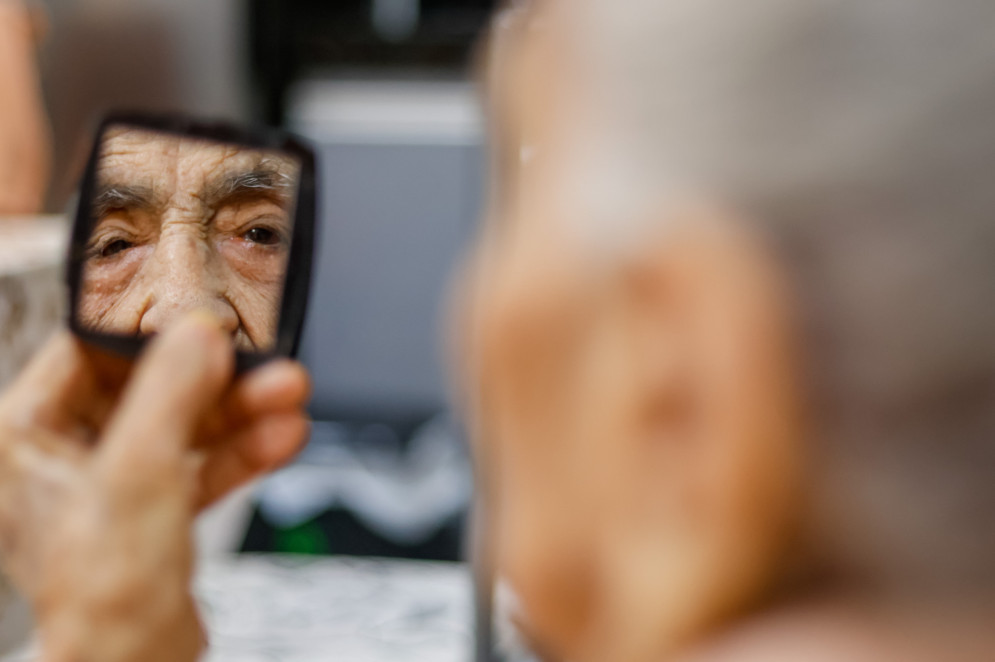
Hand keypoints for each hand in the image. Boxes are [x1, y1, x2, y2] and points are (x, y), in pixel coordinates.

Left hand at [0, 313, 309, 661]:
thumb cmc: (104, 593)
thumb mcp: (138, 472)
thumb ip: (168, 393)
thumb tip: (195, 332)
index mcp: (27, 436)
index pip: (87, 353)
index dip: (148, 333)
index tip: (198, 319)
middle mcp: (65, 456)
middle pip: (149, 389)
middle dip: (215, 379)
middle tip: (261, 361)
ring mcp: (113, 485)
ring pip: (183, 426)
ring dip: (240, 412)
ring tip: (285, 394)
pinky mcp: (154, 511)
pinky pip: (200, 463)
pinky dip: (241, 450)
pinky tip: (279, 435)